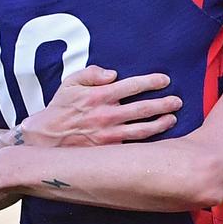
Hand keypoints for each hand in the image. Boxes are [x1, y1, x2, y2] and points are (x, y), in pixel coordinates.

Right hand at [22, 65, 181, 146]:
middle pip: (143, 108)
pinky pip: (133, 145)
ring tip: (172, 118)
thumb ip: (91, 73)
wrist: (44, 139)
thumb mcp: (70, 83)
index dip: (151, 82)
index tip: (165, 80)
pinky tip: (160, 139)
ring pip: (142, 130)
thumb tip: (112, 73)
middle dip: (164, 104)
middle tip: (178, 101)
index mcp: (99, 96)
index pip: (131, 86)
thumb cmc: (60, 108)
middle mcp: (106, 115)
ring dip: (161, 123)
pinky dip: (148, 142)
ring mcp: (109, 134)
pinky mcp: (109, 150)